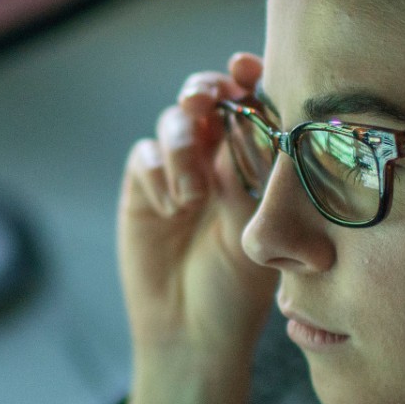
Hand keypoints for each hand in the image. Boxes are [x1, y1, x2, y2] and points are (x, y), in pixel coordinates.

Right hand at [117, 53, 278, 403]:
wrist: (192, 335)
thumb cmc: (241, 292)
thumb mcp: (261, 234)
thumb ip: (255, 180)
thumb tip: (257, 127)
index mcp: (256, 161)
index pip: (254, 102)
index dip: (249, 77)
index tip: (246, 68)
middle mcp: (217, 158)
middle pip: (206, 97)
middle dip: (205, 90)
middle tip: (206, 101)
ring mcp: (178, 173)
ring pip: (174, 122)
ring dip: (183, 143)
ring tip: (194, 192)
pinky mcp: (143, 191)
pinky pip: (144, 156)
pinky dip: (158, 172)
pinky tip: (173, 208)